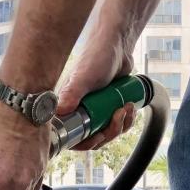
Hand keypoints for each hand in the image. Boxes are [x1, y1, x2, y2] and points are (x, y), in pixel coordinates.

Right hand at [57, 33, 135, 150]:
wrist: (118, 46)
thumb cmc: (97, 57)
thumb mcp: (83, 77)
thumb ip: (71, 94)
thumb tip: (59, 112)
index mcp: (67, 107)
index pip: (70, 137)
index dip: (84, 143)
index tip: (97, 136)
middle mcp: (78, 111)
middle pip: (92, 138)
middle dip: (108, 132)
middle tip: (117, 116)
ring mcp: (94, 111)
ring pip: (106, 133)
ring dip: (120, 125)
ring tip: (126, 107)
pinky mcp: (107, 108)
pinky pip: (117, 124)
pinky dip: (126, 120)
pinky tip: (130, 106)